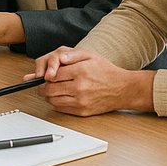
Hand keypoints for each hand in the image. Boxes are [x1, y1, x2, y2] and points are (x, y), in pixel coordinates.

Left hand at [28, 47, 154, 115]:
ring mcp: (81, 101)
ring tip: (50, 89)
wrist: (124, 89)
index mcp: (80, 71)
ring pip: (52, 100)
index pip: (52, 74)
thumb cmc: (106, 71)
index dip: (43, 74)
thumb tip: (56, 59)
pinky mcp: (83, 111)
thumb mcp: (90, 55)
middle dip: (42, 86)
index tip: (42, 74)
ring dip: (47, 95)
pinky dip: (55, 103)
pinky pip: (60, 109)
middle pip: (49, 88)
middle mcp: (80, 87)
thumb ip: (70, 54)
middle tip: (42, 83)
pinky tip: (59, 97)